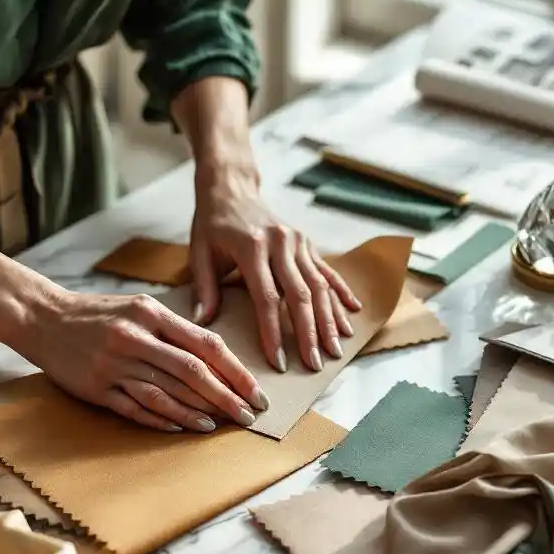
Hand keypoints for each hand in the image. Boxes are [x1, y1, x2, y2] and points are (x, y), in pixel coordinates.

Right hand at [26, 290, 269, 432]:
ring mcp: (114, 364)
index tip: (256, 391)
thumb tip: (217, 357)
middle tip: (247, 416)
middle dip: (225, 397)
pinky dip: (161, 419)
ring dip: (196, 413)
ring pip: (166, 393)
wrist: (43, 318)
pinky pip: (135, 407)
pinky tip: (182, 428)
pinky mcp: (96, 388)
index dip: (235, 371)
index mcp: (151, 314)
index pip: (205, 344)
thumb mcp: (139, 307)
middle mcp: (135, 338)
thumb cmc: (99, 314)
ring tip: (218, 425)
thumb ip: (175, 329)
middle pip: (191, 373)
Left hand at [190, 164, 361, 372]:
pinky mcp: (307, 242)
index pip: (267, 298)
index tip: (279, 361)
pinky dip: (341, 292)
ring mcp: (298, 241)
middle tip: (316, 364)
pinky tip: (353, 313)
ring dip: (330, 319)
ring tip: (337, 349)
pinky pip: (327, 270)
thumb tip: (203, 323)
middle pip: (300, 295)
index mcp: (251, 247)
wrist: (231, 188)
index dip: (274, 332)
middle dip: (309, 333)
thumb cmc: (212, 225)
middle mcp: (280, 243)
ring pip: (319, 285)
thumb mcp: (199, 253)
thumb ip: (203, 288)